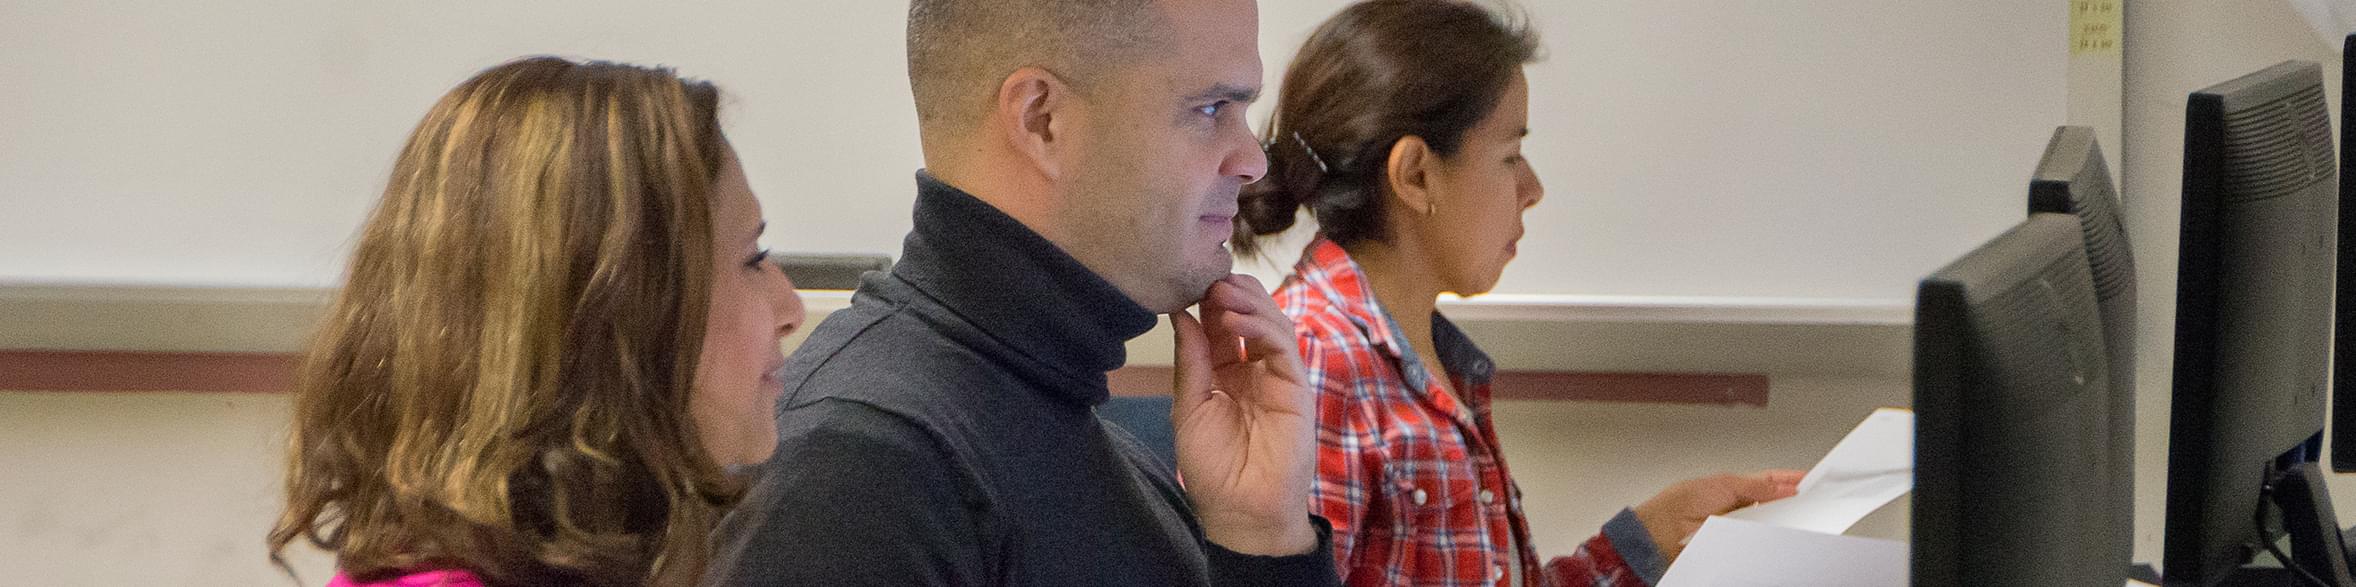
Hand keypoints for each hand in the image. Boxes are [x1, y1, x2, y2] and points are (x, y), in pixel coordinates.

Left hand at [1169, 274, 1318, 555]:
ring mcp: (1278, 376)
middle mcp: (1254, 369)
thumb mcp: (1189, 408)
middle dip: (1230, 293)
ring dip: (1246, 302)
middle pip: (1250, 315)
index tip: (1186, 283)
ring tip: (1220, 294)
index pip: (1221, 324)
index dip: (1207, 302)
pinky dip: (1261, 327)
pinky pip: (1283, 346)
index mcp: (1226, 372)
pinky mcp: (1297, 387)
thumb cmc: (1213, 469)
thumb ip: (1190, 361)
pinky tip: (1235, 321)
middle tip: (1207, 280)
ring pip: (1271, 322)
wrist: (1240, 511)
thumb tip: (1180, 315)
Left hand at [1633, 470, 1803, 560]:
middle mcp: (1739, 507)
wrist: (1661, 531)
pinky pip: (1759, 541)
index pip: (1770, 482)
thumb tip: (1783, 488)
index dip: (1790, 480)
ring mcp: (1739, 526)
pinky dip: (1769, 538)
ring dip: (1783, 522)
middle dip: (1792, 503)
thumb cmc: (1679, 504)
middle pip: (1775, 504)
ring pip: (1770, 524)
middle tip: (1812, 501)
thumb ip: (1755, 486)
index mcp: (1735, 487)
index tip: (1810, 480)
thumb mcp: (1723, 485)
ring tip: (1799, 518)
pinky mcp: (1736, 544)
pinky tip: (1778, 536)